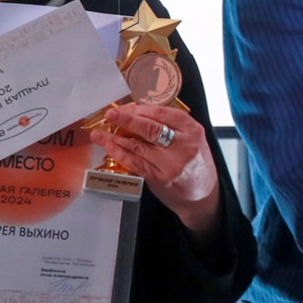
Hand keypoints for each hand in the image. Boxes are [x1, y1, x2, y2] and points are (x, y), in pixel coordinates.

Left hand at [92, 104, 223, 239]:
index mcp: (192, 130)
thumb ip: (172, 126)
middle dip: (126, 120)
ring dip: (115, 138)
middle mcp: (183, 145)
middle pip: (150, 128)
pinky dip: (120, 154)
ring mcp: (171, 164)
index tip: (124, 107)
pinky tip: (110, 148)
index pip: (162, 113)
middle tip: (110, 115)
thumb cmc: (196, 164)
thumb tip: (138, 114)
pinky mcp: (160, 178)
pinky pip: (136, 163)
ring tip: (100, 133)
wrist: (202, 195)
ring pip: (138, 146)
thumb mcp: (193, 139)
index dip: (139, 109)